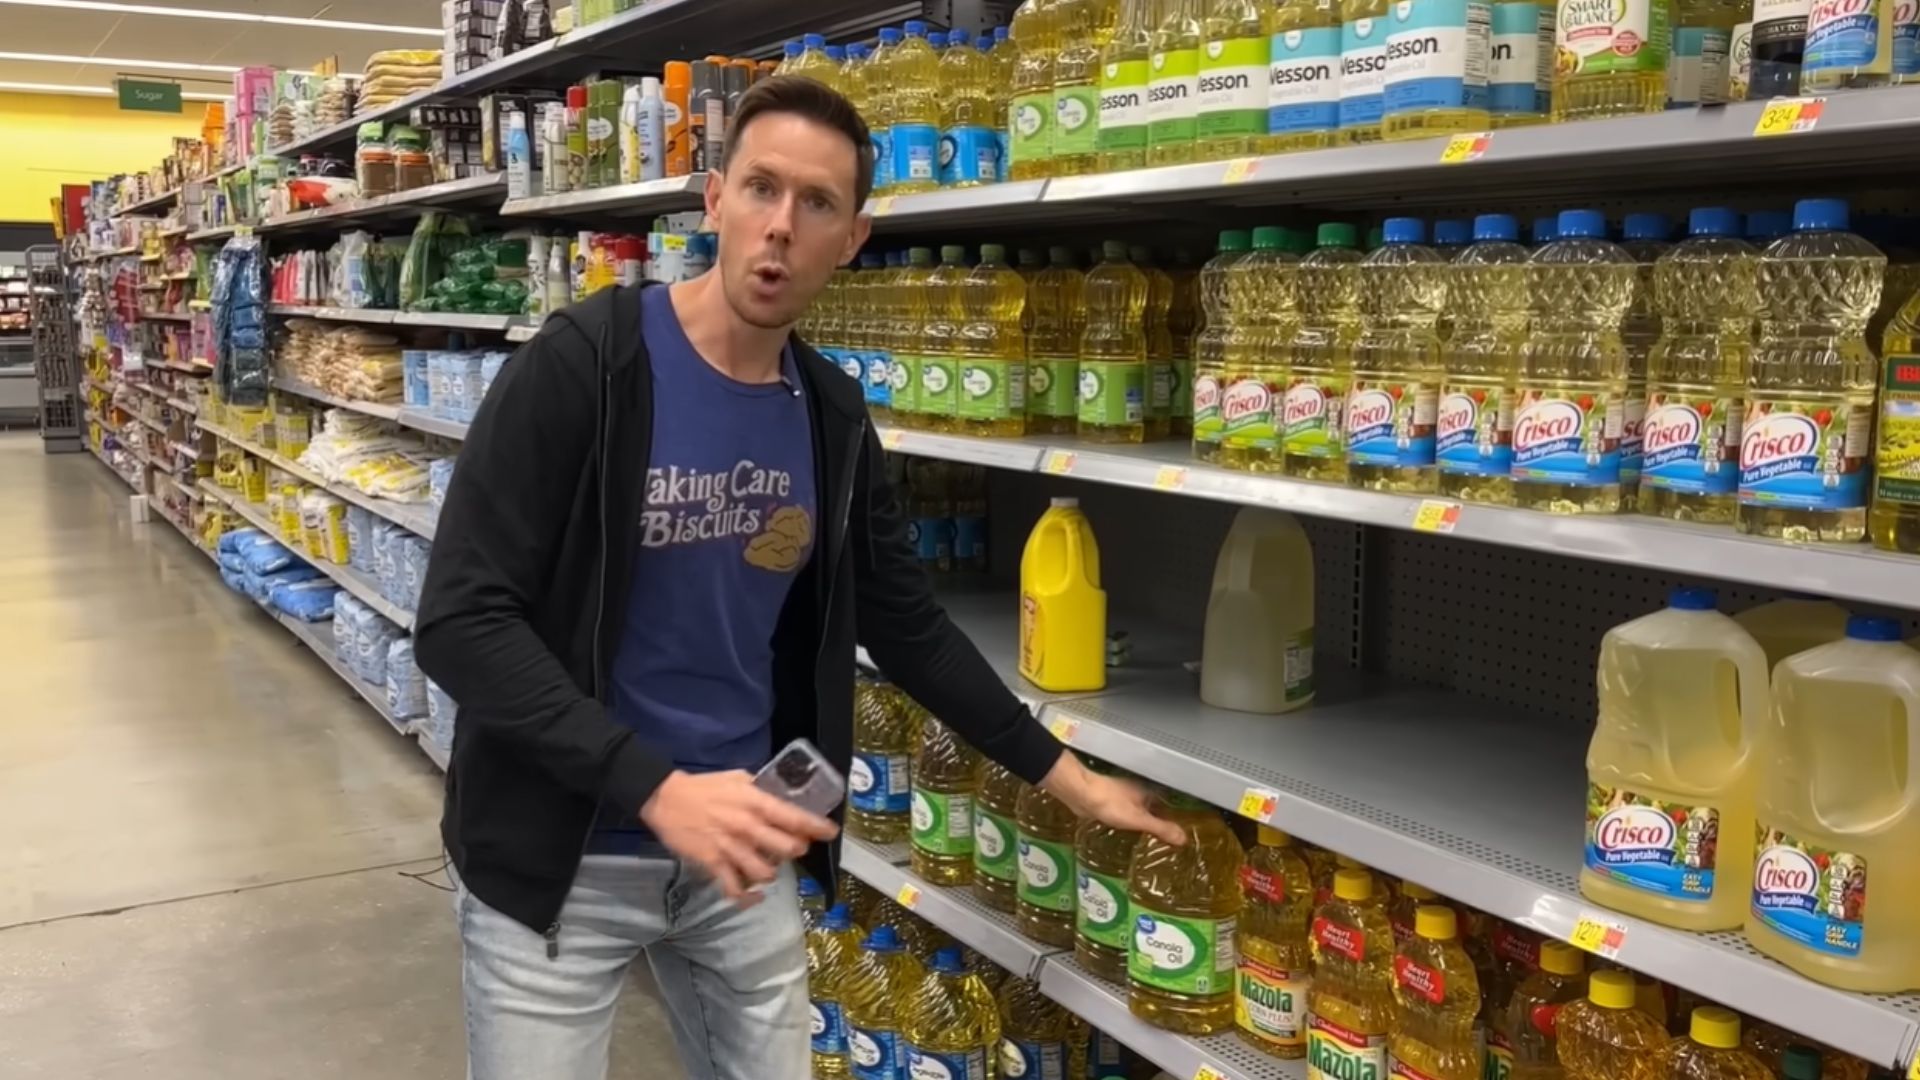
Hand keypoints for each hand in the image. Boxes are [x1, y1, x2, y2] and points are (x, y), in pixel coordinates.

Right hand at [640, 769, 839, 905]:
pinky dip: (747, 897)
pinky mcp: (713, 864)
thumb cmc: (704, 787)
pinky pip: (735, 889)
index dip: (817, 827)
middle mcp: (748, 828)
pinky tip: (754, 895)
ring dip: (771, 872)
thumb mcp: (738, 778)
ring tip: (768, 865)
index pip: (795, 818)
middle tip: (793, 847)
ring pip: (765, 872)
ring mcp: (730, 848)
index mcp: (756, 803)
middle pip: (788, 850)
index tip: (830, 832)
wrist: (665, 798)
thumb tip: (780, 795)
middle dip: (796, 851)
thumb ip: (760, 789)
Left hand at [1039, 753, 1186, 846]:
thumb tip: (1184, 839)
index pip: (1171, 805)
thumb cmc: (1111, 803)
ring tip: (1157, 840)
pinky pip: (1128, 813)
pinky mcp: (1111, 802)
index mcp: (1150, 791)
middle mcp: (1140, 791)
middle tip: (1173, 841)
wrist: (1080, 794)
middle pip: (1157, 807)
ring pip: (1142, 810)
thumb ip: (1161, 828)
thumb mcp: (1139, 819)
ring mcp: (1125, 796)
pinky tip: (1134, 833)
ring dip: (1148, 822)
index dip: (1178, 818)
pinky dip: (1134, 822)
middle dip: (1164, 821)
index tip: (1186, 832)